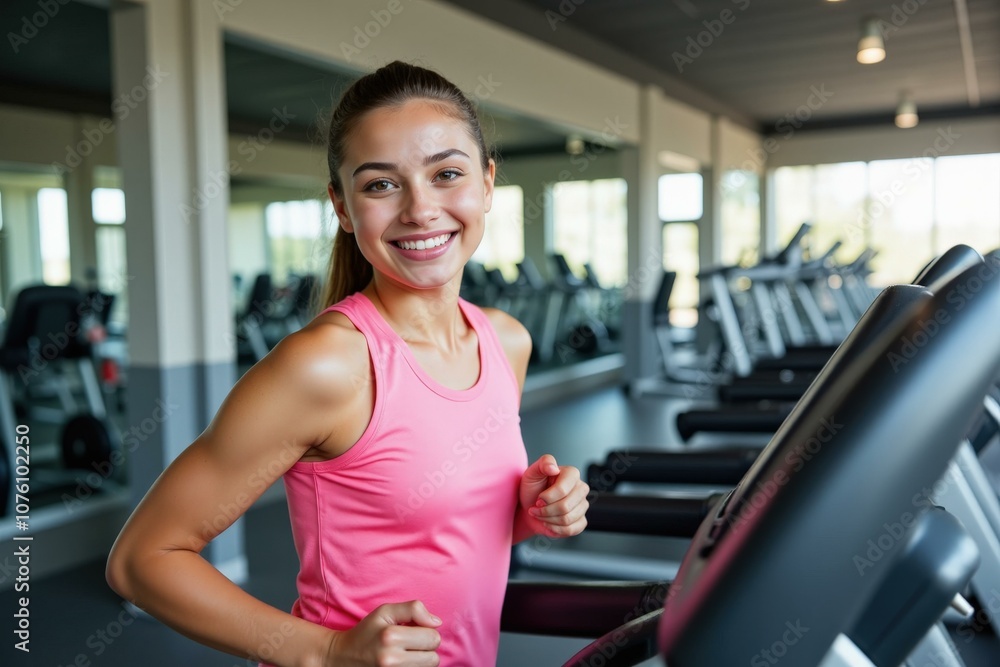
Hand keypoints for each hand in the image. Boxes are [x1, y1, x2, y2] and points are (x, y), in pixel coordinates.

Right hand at [325, 600, 440, 665]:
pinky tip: (403, 663)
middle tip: (410, 644)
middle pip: (433, 657)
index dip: (427, 632)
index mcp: (391, 636)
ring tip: (406, 654)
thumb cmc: (367, 632)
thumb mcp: (385, 612)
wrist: (342, 657)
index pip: (432, 637)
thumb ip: (413, 609)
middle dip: (426, 649)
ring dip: (421, 661)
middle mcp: (391, 659)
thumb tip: (437, 623)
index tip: (413, 631)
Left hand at [518, 455, 588, 537]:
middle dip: (545, 511)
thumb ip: (543, 463)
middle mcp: (581, 488)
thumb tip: (554, 468)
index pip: (562, 490)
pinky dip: (555, 529)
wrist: (530, 507)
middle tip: (537, 508)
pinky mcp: (581, 520)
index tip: (538, 498)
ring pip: (567, 519)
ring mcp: (583, 505)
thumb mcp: (532, 473)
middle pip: (565, 507)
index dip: (546, 498)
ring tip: (541, 514)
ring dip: (548, 520)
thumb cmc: (532, 489)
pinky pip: (572, 529)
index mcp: (572, 474)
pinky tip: (549, 522)